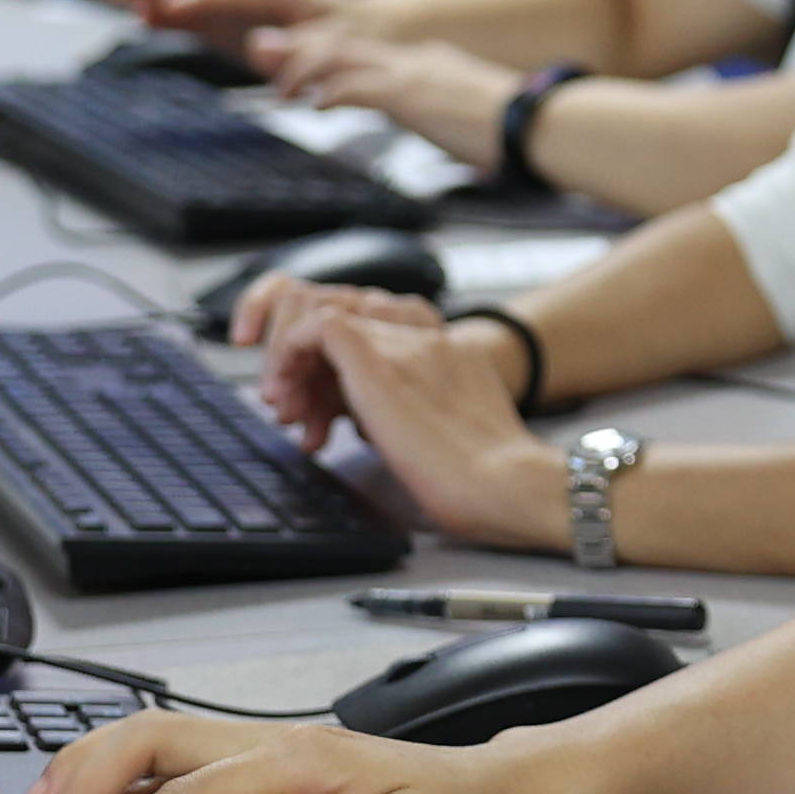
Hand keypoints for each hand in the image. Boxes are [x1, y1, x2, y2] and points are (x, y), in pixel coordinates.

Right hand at [97, 0, 344, 41]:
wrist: (370, 32)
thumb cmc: (357, 38)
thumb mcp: (338, 47)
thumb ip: (303, 50)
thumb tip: (259, 47)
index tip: (168, 2)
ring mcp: (243, 10)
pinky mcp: (238, 27)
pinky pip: (197, 19)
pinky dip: (170, 16)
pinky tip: (143, 17)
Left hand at [251, 298, 561, 548]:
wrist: (509, 485)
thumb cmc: (485, 484)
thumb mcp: (449, 436)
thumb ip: (412, 415)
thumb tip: (363, 424)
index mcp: (448, 352)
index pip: (376, 321)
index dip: (337, 350)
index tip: (315, 393)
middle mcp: (427, 336)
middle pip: (347, 308)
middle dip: (306, 353)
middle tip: (292, 405)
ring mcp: (404, 343)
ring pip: (324, 308)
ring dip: (291, 354)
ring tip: (286, 405)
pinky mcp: (377, 360)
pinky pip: (315, 324)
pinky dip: (287, 355)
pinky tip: (285, 394)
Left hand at [254, 25, 525, 160]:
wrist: (540, 125)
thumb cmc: (516, 129)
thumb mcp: (469, 118)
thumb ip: (448, 119)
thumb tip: (453, 144)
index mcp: (426, 61)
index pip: (364, 49)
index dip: (323, 50)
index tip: (294, 56)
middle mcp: (414, 58)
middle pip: (341, 43)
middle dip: (297, 46)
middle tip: (258, 48)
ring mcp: (413, 72)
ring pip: (342, 56)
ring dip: (302, 66)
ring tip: (275, 81)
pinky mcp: (413, 93)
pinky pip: (360, 86)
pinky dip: (332, 91)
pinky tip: (314, 104)